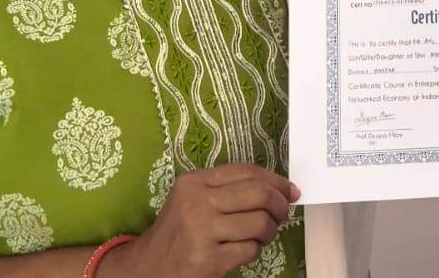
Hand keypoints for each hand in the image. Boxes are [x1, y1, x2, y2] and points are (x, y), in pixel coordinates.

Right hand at [101, 164, 297, 277]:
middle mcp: (197, 203)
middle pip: (259, 195)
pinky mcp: (208, 259)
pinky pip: (250, 250)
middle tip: (282, 213)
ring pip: (259, 223)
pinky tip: (245, 250)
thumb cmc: (178, 230)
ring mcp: (202, 232)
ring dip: (269, 231)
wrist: (148, 267)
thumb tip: (280, 189)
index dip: (275, 180)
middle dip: (279, 205)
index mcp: (195, 182)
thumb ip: (228, 189)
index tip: (290, 190)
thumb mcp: (193, 199)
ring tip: (263, 235)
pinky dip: (255, 250)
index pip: (247, 172)